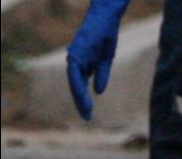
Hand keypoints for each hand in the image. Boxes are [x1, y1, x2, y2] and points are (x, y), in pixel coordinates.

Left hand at [66, 0, 129, 119]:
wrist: (106, 18)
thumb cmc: (105, 35)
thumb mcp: (106, 60)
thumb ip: (101, 74)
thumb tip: (98, 92)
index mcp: (83, 64)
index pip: (80, 85)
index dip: (83, 100)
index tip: (88, 114)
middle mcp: (75, 61)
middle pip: (76, 86)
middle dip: (80, 102)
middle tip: (86, 117)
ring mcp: (75, 56)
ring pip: (74, 81)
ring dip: (79, 97)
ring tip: (86, 110)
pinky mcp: (77, 52)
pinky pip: (76, 72)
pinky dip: (80, 84)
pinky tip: (86, 95)